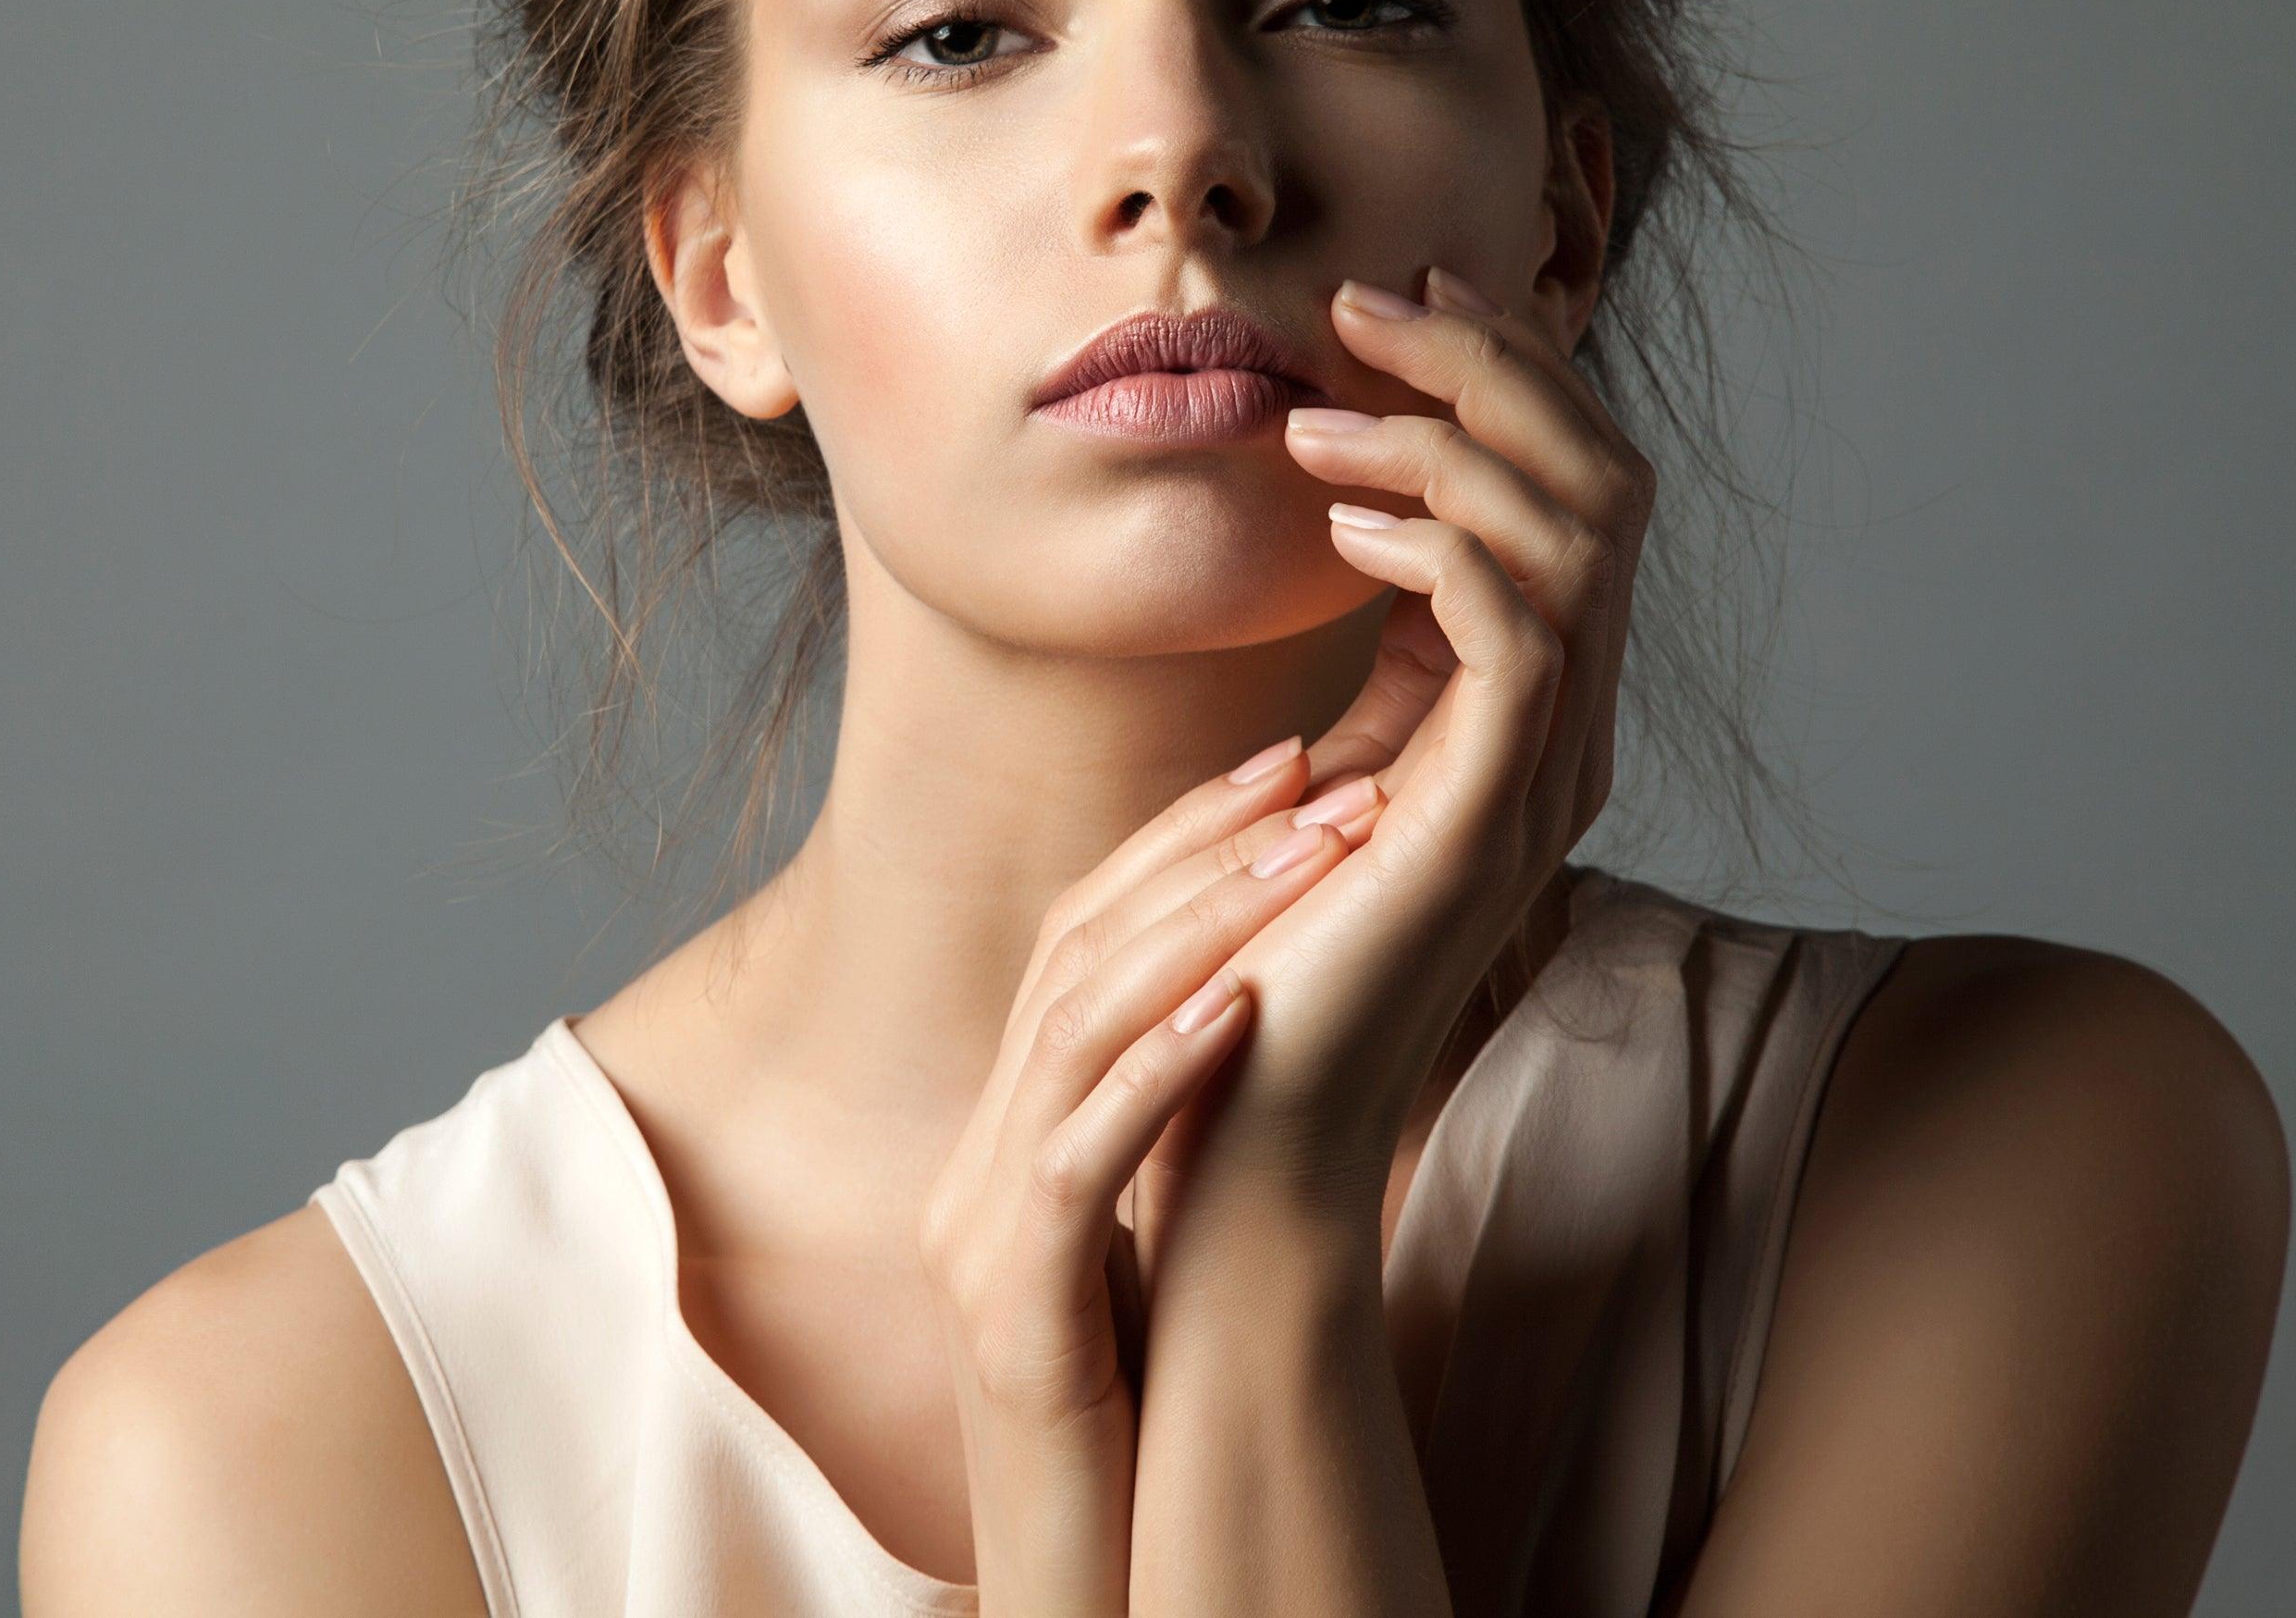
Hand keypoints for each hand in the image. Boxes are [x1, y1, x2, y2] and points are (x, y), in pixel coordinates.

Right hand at [916, 734, 1383, 1614]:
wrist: (1077, 1575)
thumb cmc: (1136, 1419)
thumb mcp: (1153, 1245)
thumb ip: (1183, 1133)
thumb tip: (1280, 1010)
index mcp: (1007, 1135)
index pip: (1077, 938)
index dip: (1180, 838)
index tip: (1291, 758)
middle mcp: (972, 1163)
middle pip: (1070, 955)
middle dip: (1202, 851)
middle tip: (1324, 772)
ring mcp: (974, 1233)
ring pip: (1071, 1032)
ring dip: (1201, 929)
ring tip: (1316, 855)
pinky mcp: (1007, 1308)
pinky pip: (1076, 1164)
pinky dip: (1157, 1073)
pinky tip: (1241, 1009)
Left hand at [1174, 261, 1657, 1221]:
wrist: (1240, 1116)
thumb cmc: (1253, 945)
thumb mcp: (1319, 765)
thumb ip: (1369, 660)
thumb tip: (1350, 515)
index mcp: (1533, 710)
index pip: (1576, 493)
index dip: (1508, 379)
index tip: (1402, 300)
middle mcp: (1566, 731)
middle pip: (1603, 484)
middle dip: (1493, 369)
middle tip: (1369, 308)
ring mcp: (1543, 776)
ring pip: (1572, 538)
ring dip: (1448, 442)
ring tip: (1320, 422)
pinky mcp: (1491, 816)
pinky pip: (1520, 634)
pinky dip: (1445, 545)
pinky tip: (1343, 519)